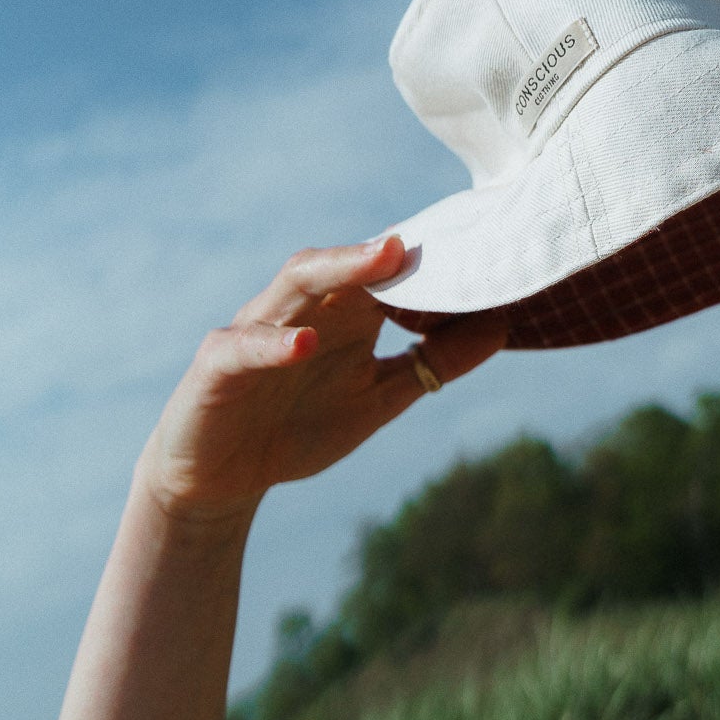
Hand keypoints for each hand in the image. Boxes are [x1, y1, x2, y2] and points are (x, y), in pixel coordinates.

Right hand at [139, 237, 505, 526]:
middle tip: (426, 239)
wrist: (221, 480)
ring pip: (294, 284)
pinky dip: (273, 342)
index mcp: (343, 312)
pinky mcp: (217, 365)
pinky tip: (303, 344)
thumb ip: (434, 363)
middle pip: (342, 264)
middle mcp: (302, 308)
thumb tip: (502, 326)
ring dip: (337, 268)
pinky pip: (243, 345)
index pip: (386, 270)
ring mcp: (256, 330)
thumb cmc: (299, 425)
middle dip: (381, 250)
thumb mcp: (377, 399)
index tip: (478, 247)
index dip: (426, 258)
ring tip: (380, 261)